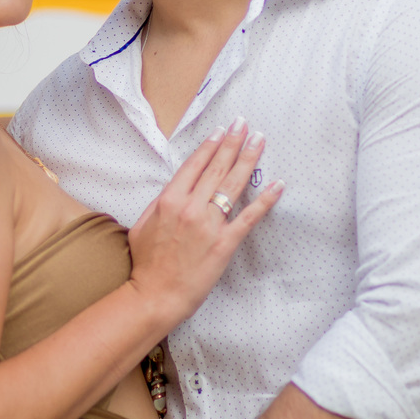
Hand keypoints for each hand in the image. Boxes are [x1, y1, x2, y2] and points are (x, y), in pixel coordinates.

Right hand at [127, 118, 283, 330]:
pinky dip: (265, 200)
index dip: (210, 146)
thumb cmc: (146, 262)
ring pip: (233, 185)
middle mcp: (191, 207)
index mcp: (169, 200)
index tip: (220, 131)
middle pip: (217, 168)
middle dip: (232, 142)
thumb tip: (175, 188)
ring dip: (248, 159)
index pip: (194, 165)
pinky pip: (249, 217)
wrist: (156, 294)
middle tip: (244, 123)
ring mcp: (210, 225)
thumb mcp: (143, 225)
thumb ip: (160, 203)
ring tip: (259, 140)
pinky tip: (277, 185)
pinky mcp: (225, 243)